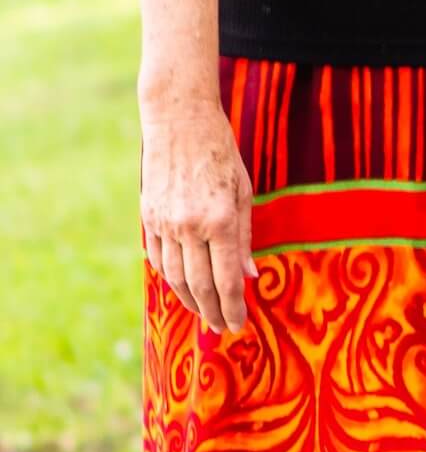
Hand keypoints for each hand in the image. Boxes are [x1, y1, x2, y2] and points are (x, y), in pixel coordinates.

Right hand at [140, 96, 256, 333]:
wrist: (180, 124)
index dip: (234, 305)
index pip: (227, 278)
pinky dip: (170, 278)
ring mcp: (165, 224)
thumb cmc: (221, 154)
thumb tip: (250, 276)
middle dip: (213, 311)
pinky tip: (181, 287)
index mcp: (221, 219)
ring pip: (175, 277)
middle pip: (200, 285)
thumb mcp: (243, 190)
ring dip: (190, 300)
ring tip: (204, 312)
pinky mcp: (148, 219)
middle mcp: (190, 226)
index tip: (239, 324)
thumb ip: (245, 236)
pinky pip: (158, 259)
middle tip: (223, 327)